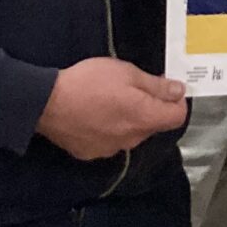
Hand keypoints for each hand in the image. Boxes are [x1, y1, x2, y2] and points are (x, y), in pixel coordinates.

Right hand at [35, 57, 187, 159]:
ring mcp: (111, 149)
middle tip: (132, 88)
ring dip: (129, 120)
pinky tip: (94, 115)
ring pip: (131, 134)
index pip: (177, 117)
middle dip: (150, 108)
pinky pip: (110, 141)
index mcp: (144, 119)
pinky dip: (109, 129)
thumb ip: (156, 85)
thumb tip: (179, 91)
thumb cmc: (89, 83)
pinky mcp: (91, 153)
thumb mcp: (127, 73)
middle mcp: (132, 140)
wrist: (47, 103)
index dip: (176, 101)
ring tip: (109, 100)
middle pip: (154, 125)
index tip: (166, 88)